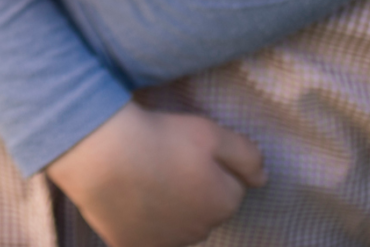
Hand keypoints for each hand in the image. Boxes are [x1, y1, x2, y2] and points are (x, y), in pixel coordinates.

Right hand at [47, 100, 265, 246]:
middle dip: (196, 189)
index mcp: (222, 204)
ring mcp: (164, 243)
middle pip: (205, 209)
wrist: (105, 155)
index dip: (216, 165)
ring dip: (171, 207)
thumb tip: (264, 178)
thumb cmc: (162, 138)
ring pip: (177, 224)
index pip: (232, 188)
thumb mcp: (212, 133)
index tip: (192, 149)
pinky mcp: (132, 246)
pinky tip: (131, 195)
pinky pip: (146, 233)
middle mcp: (199, 233)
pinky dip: (142, 220)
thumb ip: (247, 156)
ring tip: (149, 173)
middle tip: (170, 158)